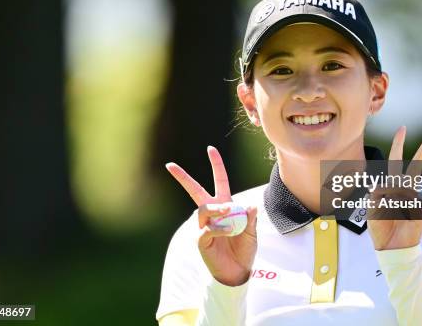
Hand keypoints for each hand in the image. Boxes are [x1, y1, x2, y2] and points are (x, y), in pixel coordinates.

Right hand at [165, 146, 257, 285]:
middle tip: (169, 165)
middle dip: (183, 178)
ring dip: (217, 209)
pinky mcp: (201, 240)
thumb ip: (251, 219)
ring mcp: (204, 226)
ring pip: (204, 209)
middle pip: (195, 191)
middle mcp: (212, 213)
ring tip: (228, 212)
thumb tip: (251, 205)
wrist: (237, 271)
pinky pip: (207, 230)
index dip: (216, 165)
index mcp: (225, 206)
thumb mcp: (252, 231)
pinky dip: (220, 230)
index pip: (219, 181)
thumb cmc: (244, 249)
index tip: (211, 149)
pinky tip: (229, 233)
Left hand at [367, 126, 421, 250]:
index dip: (398, 146)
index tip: (403, 130)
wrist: (393, 248)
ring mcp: (414, 199)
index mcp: (391, 187)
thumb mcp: (372, 210)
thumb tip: (380, 185)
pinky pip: (406, 203)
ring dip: (390, 200)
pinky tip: (398, 219)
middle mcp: (404, 190)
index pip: (395, 162)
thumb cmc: (381, 229)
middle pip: (414, 166)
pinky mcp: (421, 210)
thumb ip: (376, 195)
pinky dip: (396, 209)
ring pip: (403, 188)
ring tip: (388, 214)